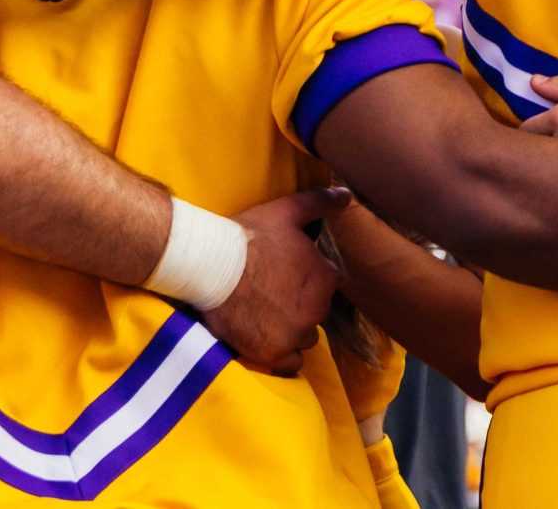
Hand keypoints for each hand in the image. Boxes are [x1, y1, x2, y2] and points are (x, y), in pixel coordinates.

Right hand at [199, 187, 351, 374]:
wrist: (210, 265)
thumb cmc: (250, 237)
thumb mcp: (287, 211)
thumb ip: (321, 202)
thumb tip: (347, 194)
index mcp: (324, 278)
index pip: (326, 283)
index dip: (306, 277)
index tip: (284, 272)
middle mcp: (316, 311)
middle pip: (315, 311)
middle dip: (300, 303)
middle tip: (272, 291)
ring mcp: (294, 335)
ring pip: (305, 337)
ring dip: (292, 329)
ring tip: (266, 313)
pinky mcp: (272, 354)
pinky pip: (291, 363)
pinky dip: (282, 352)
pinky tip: (264, 336)